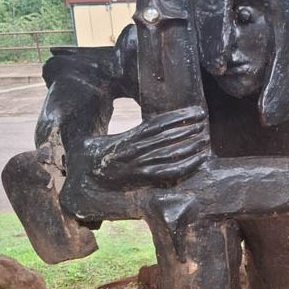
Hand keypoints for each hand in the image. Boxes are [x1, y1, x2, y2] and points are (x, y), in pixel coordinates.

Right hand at [86, 106, 208, 187]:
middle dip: (188, 128)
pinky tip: (198, 160)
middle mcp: (135, 150)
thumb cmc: (95, 154)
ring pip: (170, 154)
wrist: (84, 176)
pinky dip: (186, 165)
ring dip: (190, 145)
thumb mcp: (106, 134)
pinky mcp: (142, 178)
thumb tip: (149, 121)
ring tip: (204, 138)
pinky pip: (168, 172)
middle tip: (204, 121)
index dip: (178, 116)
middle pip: (167, 137)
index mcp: (128, 136)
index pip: (158, 123)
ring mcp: (139, 165)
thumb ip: (129, 129)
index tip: (195, 111)